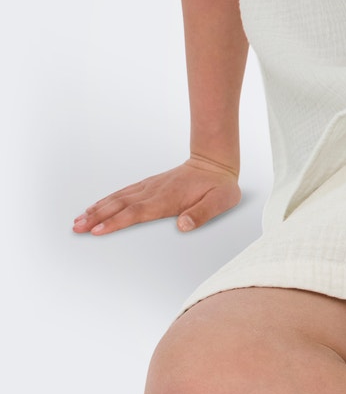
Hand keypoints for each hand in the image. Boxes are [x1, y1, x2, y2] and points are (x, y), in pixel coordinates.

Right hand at [72, 154, 240, 235]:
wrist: (215, 163)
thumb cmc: (219, 186)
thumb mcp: (220, 202)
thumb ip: (202, 214)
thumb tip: (183, 226)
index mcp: (168, 199)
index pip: (136, 212)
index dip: (116, 222)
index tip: (98, 230)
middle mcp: (154, 192)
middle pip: (120, 206)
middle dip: (97, 217)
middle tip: (77, 228)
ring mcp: (149, 187)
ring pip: (118, 198)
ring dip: (97, 209)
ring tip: (78, 221)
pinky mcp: (148, 185)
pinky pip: (123, 193)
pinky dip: (106, 200)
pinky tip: (95, 207)